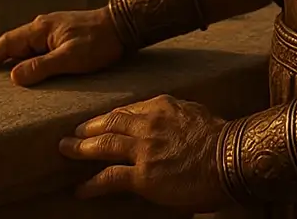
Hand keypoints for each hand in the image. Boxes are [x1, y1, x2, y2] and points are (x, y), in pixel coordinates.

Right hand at [0, 8, 124, 85]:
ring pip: (26, 48)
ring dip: (14, 61)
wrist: (124, 26)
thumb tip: (14, 76)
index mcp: (41, 29)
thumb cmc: (99, 41)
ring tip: (2, 79)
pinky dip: (29, 61)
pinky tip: (30, 73)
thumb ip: (42, 66)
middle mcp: (43, 27)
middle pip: (14, 45)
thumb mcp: (70, 57)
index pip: (8, 42)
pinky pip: (39, 51)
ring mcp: (53, 32)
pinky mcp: (63, 38)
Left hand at [59, 95, 231, 212]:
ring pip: (103, 145)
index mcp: (161, 107)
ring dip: (81, 149)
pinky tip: (80, 188)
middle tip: (72, 134)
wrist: (231, 157)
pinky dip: (91, 183)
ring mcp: (143, 149)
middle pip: (109, 123)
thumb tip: (173, 124)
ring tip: (66, 151)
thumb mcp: (197, 115)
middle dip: (88, 128)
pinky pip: (109, 178)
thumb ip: (178, 117)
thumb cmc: (221, 139)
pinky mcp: (143, 175)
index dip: (109, 118)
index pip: (127, 111)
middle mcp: (148, 123)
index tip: (99, 123)